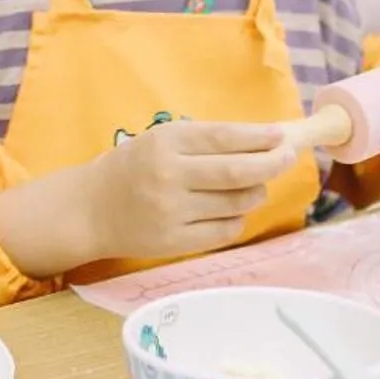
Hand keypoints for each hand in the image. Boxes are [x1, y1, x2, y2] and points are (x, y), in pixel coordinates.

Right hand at [79, 121, 296, 264]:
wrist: (91, 209)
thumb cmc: (132, 167)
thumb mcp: (160, 141)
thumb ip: (204, 141)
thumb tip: (262, 142)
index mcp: (165, 143)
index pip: (224, 138)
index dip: (259, 138)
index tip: (282, 136)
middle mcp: (169, 176)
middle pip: (236, 172)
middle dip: (271, 163)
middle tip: (288, 158)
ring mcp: (173, 212)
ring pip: (236, 203)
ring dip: (255, 193)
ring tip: (256, 186)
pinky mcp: (175, 242)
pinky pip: (225, 231)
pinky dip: (237, 219)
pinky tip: (232, 210)